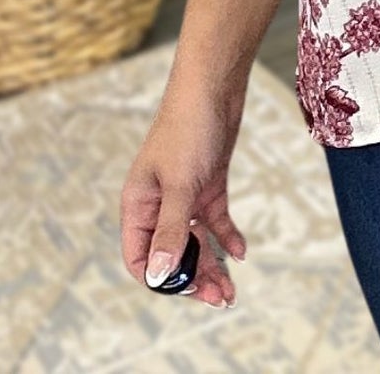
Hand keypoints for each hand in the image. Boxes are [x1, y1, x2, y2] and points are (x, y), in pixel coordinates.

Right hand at [120, 83, 248, 309]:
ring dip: (212, 264)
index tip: (191, 289)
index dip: (162, 279)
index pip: (140, 259)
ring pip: (195, 241)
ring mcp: (183, 193)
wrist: (215, 84)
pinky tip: (241, 251)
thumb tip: (159, 276)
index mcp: (137, 205)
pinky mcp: (207, 182)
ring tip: (231, 288)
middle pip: (170, 254)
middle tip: (221, 296)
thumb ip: (171, 230)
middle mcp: (157, 203)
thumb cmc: (188, 127)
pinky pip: (214, 219)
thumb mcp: (180, 183)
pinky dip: (226, 236)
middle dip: (193, 278)